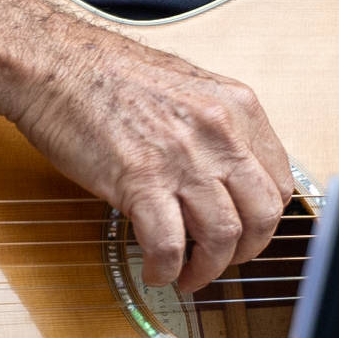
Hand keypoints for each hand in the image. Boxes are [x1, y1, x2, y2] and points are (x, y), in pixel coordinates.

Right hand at [15, 27, 295, 292]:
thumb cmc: (111, 75)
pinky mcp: (140, 180)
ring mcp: (182, 156)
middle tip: (222, 261)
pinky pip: (170, 245)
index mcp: (237, 106)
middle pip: (263, 215)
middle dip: (246, 252)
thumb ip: (218, 130)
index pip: (280, 182)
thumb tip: (230, 177)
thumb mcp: (191, 89)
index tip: (246, 234)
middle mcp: (219, 131)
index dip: (265, 221)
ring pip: (224, 236)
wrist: (58, 63)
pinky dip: (167, 268)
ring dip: (207, 268)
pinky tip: (156, 268)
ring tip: (187, 273)